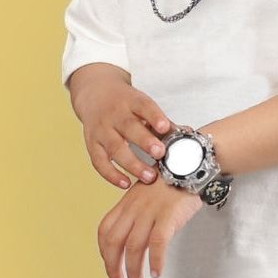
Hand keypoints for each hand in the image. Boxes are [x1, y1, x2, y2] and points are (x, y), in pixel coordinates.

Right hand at [69, 65, 176, 188]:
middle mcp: (114, 114)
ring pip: (114, 147)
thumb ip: (161, 120)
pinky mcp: (92, 144)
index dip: (154, 117)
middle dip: (145, 141)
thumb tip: (186, 133)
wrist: (95, 93)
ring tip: (149, 176)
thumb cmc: (124, 103)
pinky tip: (125, 183)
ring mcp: (101, 129)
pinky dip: (111, 174)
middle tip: (160, 153)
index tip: (165, 127)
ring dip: (132, 163)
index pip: (143, 106)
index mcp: (131, 101)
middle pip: (128, 127)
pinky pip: (99, 161)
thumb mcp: (141, 103)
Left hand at [97, 175, 202, 277]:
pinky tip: (156, 272)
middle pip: (114, 242)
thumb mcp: (146, 194)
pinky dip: (154, 261)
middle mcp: (134, 207)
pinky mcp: (168, 215)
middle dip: (112, 266)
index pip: (105, 230)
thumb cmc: (172, 180)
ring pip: (133, 247)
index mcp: (126, 202)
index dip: (104, 252)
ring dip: (133, 270)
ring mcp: (150, 211)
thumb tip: (133, 238)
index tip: (110, 267)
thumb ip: (137, 212)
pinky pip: (157, 243)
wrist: (190, 162)